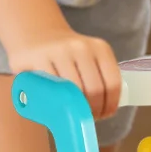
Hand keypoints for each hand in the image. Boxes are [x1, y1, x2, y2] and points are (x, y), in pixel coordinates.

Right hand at [8, 31, 122, 119]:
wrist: (38, 32)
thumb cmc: (67, 54)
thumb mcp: (90, 56)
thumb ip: (100, 76)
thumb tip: (108, 109)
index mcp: (100, 48)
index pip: (112, 83)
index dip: (110, 105)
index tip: (105, 114)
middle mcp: (81, 47)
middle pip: (93, 90)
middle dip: (92, 110)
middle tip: (87, 119)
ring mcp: (58, 52)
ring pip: (72, 92)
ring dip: (75, 111)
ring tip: (73, 116)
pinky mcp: (37, 58)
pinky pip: (51, 89)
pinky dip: (55, 103)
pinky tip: (57, 108)